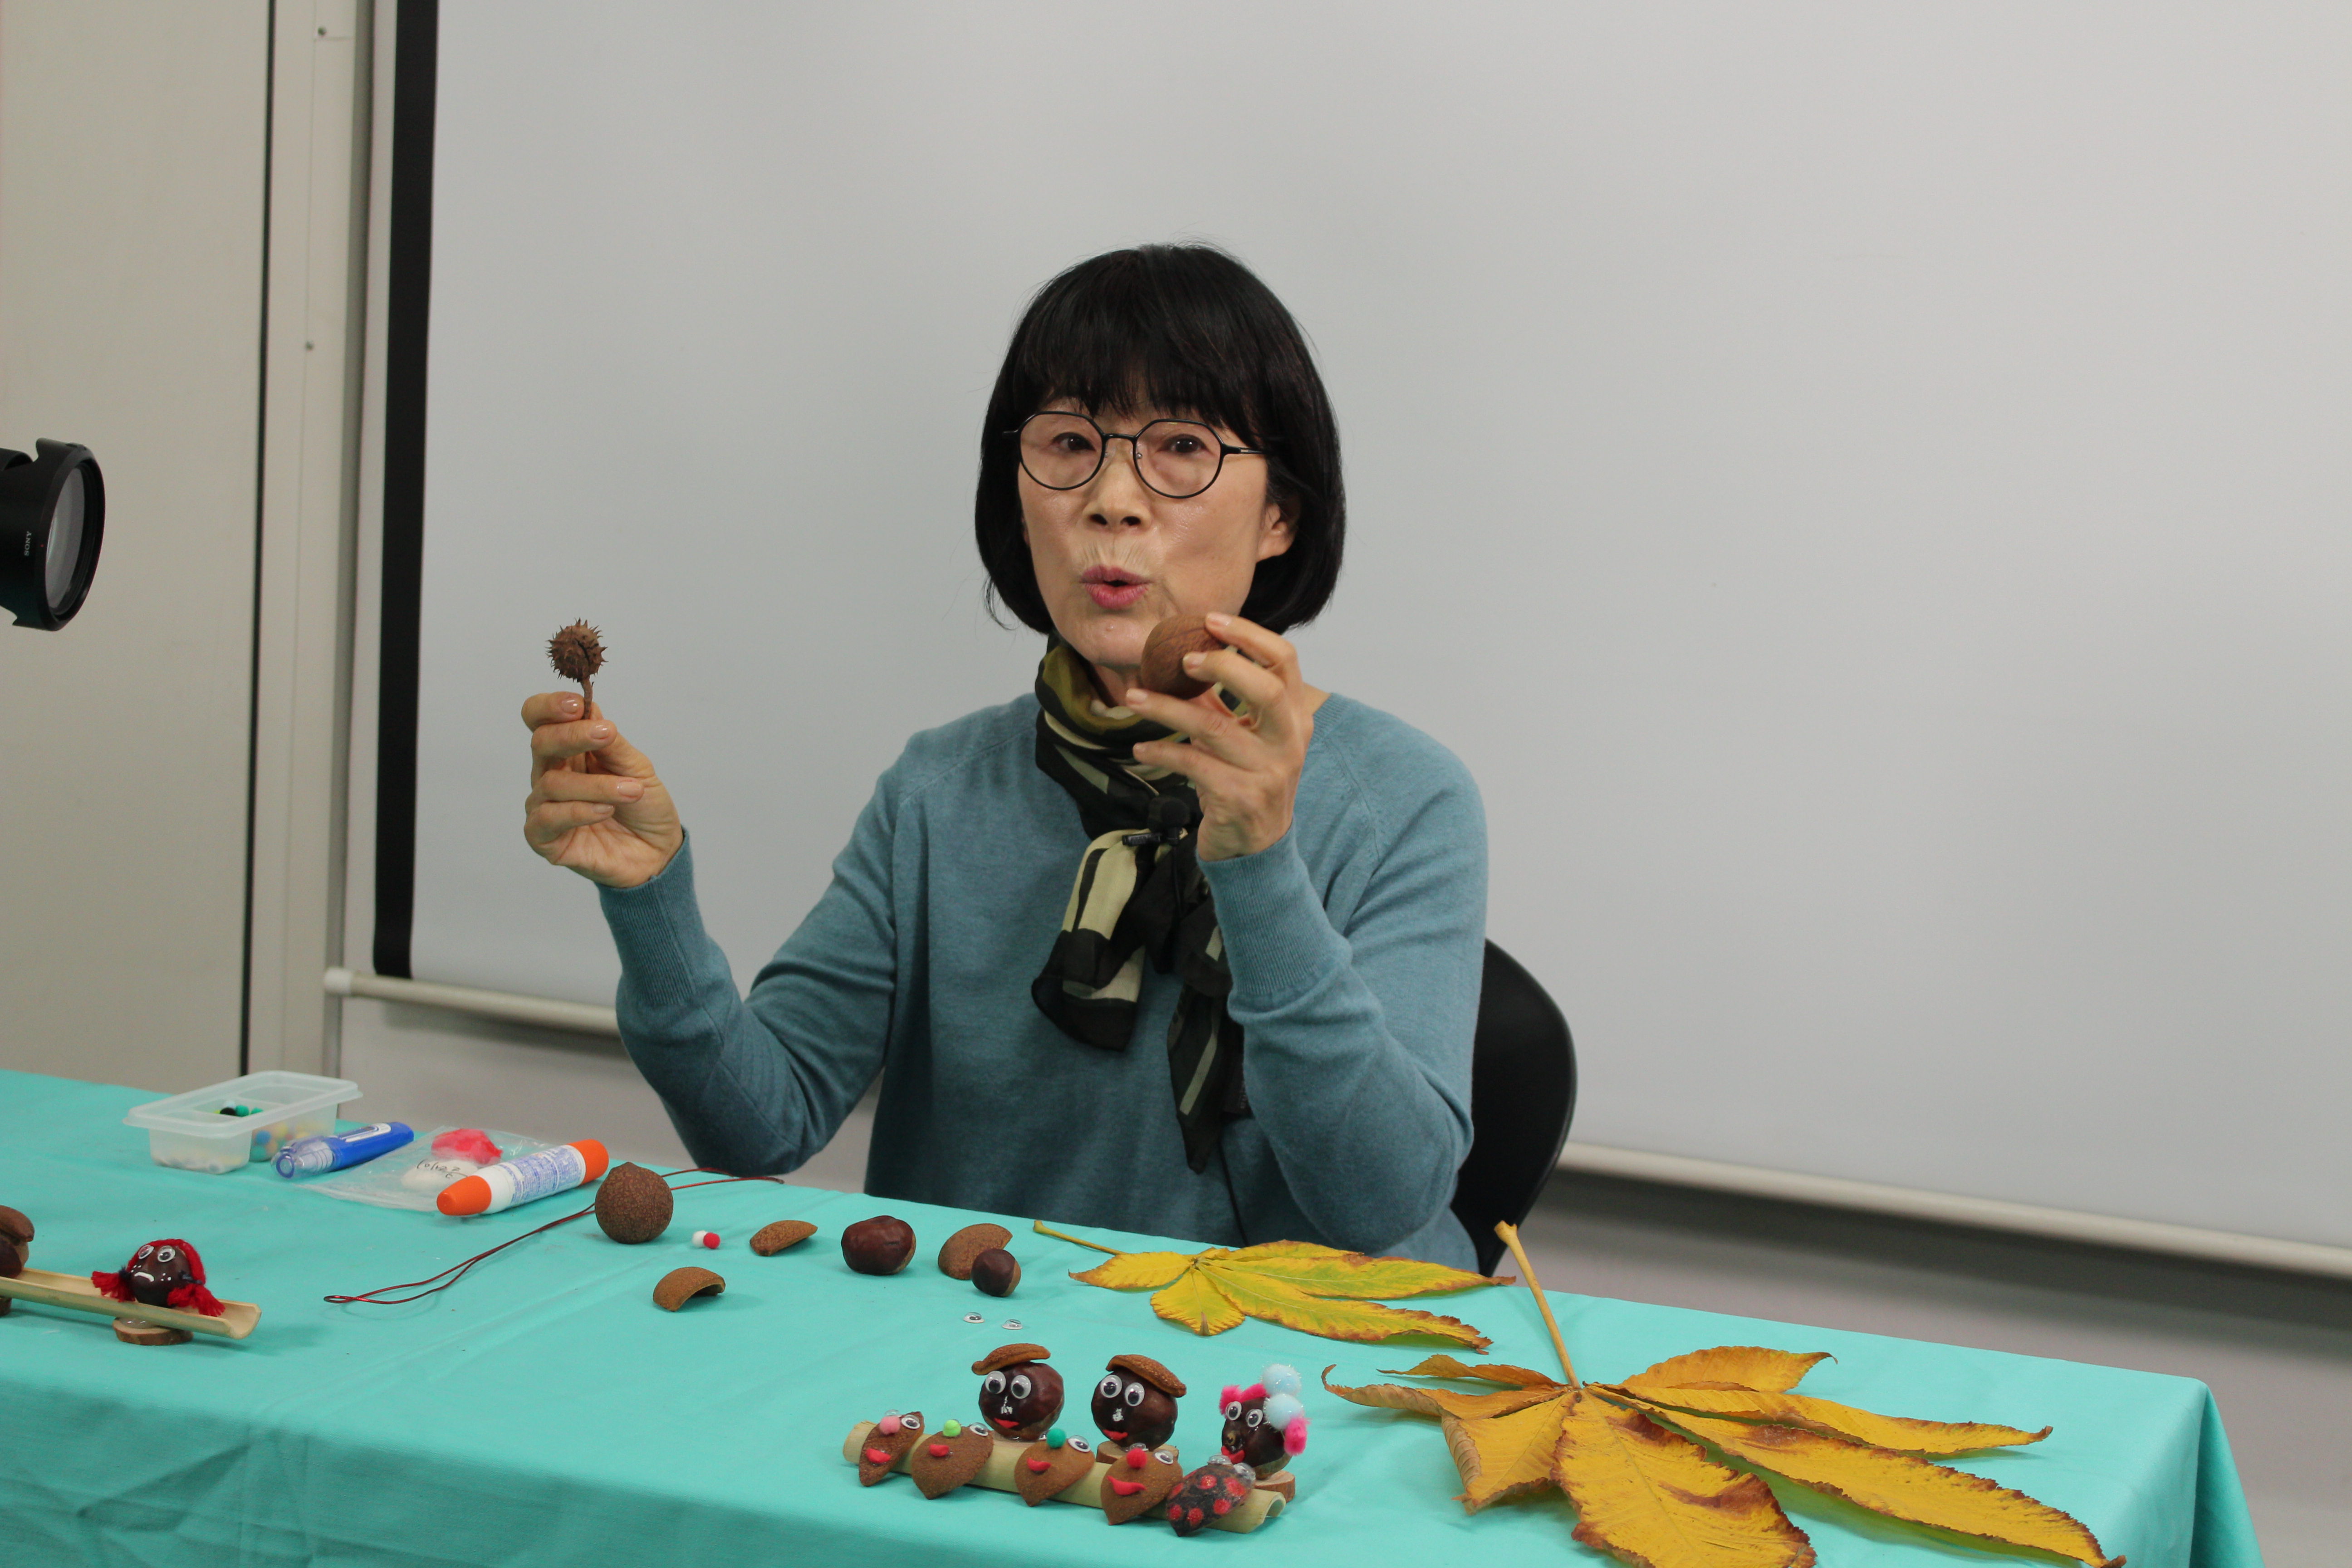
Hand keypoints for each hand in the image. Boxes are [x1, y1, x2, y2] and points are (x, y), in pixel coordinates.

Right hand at [519, 692, 682, 887]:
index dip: (549, 707)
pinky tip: (606, 811)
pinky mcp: (544, 839)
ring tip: (631, 791)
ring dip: (597, 784)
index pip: (539, 719)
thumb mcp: (638, 768)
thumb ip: (612, 743)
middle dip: (572, 735)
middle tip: (606, 734)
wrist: (656, 851)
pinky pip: (548, 819)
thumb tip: (589, 711)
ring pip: (552, 783)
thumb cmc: (643, 806)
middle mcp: (550, 774)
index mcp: (569, 750)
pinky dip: (580, 811)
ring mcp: (544, 806)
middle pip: (540, 742)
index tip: (576, 704)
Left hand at [1122, 613, 1311, 861]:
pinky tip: (1141, 746)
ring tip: (1133, 697)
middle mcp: (1288, 742)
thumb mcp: (1243, 735)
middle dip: (1222, 665)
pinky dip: (1161, 751)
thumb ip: (1221, 700)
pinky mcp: (1239, 797)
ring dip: (1166, 708)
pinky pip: (1192, 764)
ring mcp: (1267, 772)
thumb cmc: (1247, 779)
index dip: (1248, 635)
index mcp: (1295, 717)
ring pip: (1213, 728)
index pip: (1285, 661)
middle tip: (1183, 657)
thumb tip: (1181, 653)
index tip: (1210, 620)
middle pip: (1265, 689)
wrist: (1256, 845)